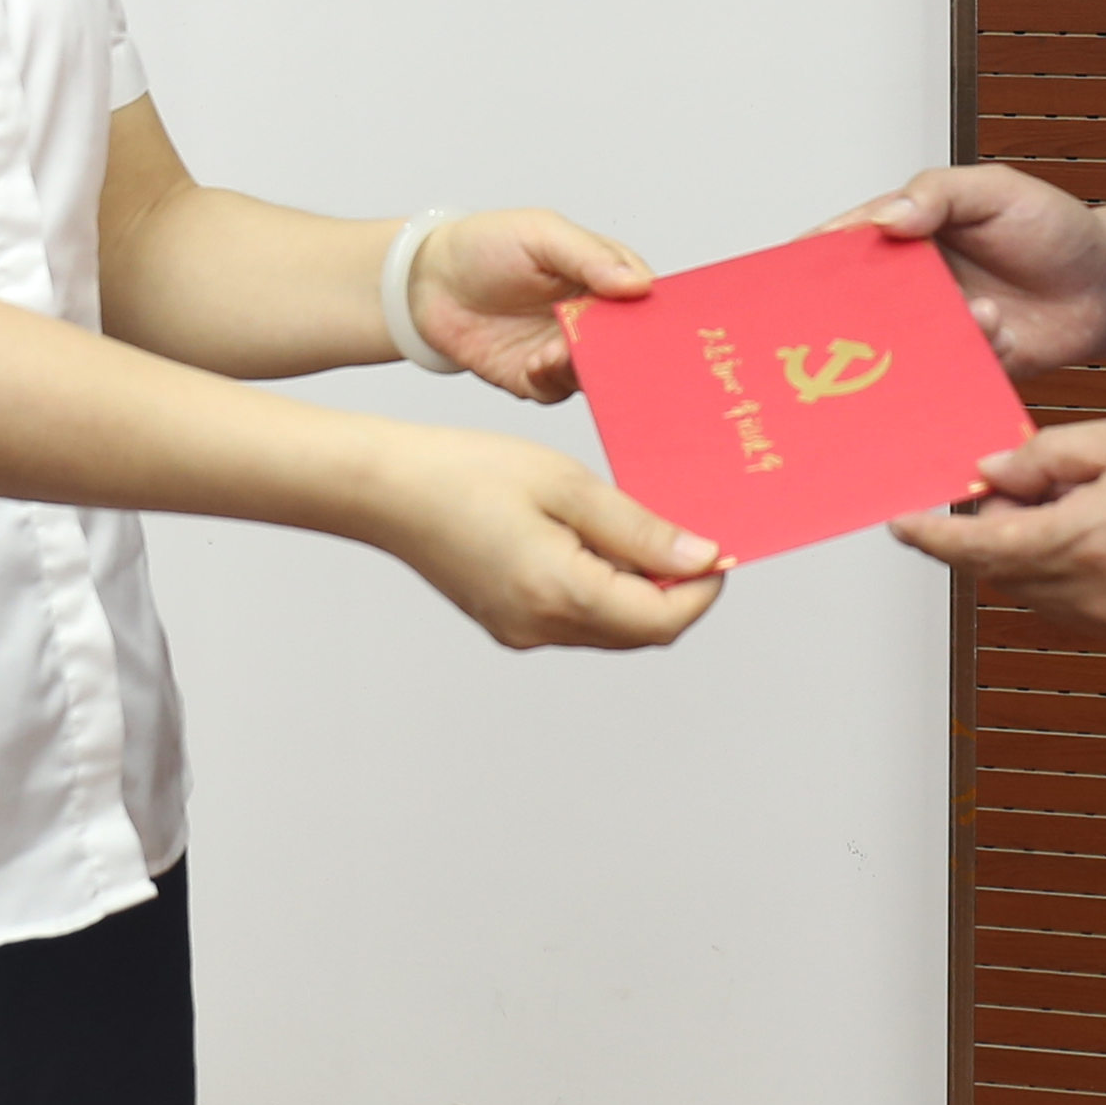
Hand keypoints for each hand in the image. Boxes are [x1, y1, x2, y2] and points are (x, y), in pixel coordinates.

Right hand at [365, 425, 726, 650]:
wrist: (384, 489)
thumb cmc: (468, 472)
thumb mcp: (566, 485)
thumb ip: (637, 529)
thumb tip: (702, 557)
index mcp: (560, 595)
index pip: (663, 619)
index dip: (703, 588)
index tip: (721, 545)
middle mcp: (542, 629)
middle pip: (641, 632)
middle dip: (677, 591)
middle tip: (686, 532)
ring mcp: (521, 632)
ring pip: (610, 628)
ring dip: (640, 590)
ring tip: (639, 528)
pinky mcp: (507, 622)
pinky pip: (576, 619)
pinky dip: (604, 589)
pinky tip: (595, 541)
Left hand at [407, 206, 651, 401]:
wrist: (426, 281)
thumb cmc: (486, 244)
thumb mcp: (541, 234)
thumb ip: (589, 257)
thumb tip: (638, 286)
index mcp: (603, 277)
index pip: (647, 301)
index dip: (659, 316)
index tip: (660, 327)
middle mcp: (592, 318)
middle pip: (629, 345)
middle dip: (628, 353)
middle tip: (617, 351)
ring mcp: (564, 350)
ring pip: (598, 373)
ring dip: (586, 369)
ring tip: (563, 353)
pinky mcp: (536, 377)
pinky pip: (558, 390)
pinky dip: (552, 381)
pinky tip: (537, 364)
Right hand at [841, 163, 1105, 376]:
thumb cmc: (1052, 227)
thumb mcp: (995, 190)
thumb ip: (938, 194)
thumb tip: (888, 218)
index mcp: (910, 234)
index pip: (850, 241)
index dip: (816, 255)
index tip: (789, 269)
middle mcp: (915, 285)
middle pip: (861, 302)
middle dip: (848, 315)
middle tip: (843, 323)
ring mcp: (938, 328)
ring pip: (898, 344)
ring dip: (920, 338)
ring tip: (977, 311)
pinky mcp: (965, 365)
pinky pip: (942, 374)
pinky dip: (960, 361)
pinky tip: (998, 334)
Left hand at [890, 415, 1105, 642]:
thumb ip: (1048, 457)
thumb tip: (990, 475)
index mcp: (1081, 541)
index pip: (979, 550)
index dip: (934, 538)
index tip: (902, 525)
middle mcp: (1093, 595)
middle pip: (1002, 575)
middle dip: (982, 539)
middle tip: (989, 491)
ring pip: (1037, 594)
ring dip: (1022, 557)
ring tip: (1049, 503)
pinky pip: (1076, 606)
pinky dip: (1060, 574)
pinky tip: (1088, 531)